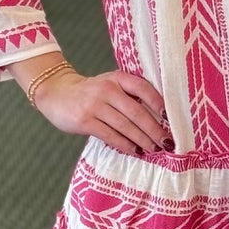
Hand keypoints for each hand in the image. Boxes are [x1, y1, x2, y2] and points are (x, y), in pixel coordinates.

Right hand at [34, 66, 172, 156]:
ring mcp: (94, 105)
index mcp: (117, 78)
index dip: (158, 103)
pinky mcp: (85, 121)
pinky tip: (135, 151)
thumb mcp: (110, 85)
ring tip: (154, 149)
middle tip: (167, 142)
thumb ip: (130, 95)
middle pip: (136, 112)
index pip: (143, 88)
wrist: (57, 93)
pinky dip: (125, 145)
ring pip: (125, 126)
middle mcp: (107, 89)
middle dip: (154, 129)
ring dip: (142, 140)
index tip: (170, 118)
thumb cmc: (92, 92)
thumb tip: (159, 118)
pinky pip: (110, 135)